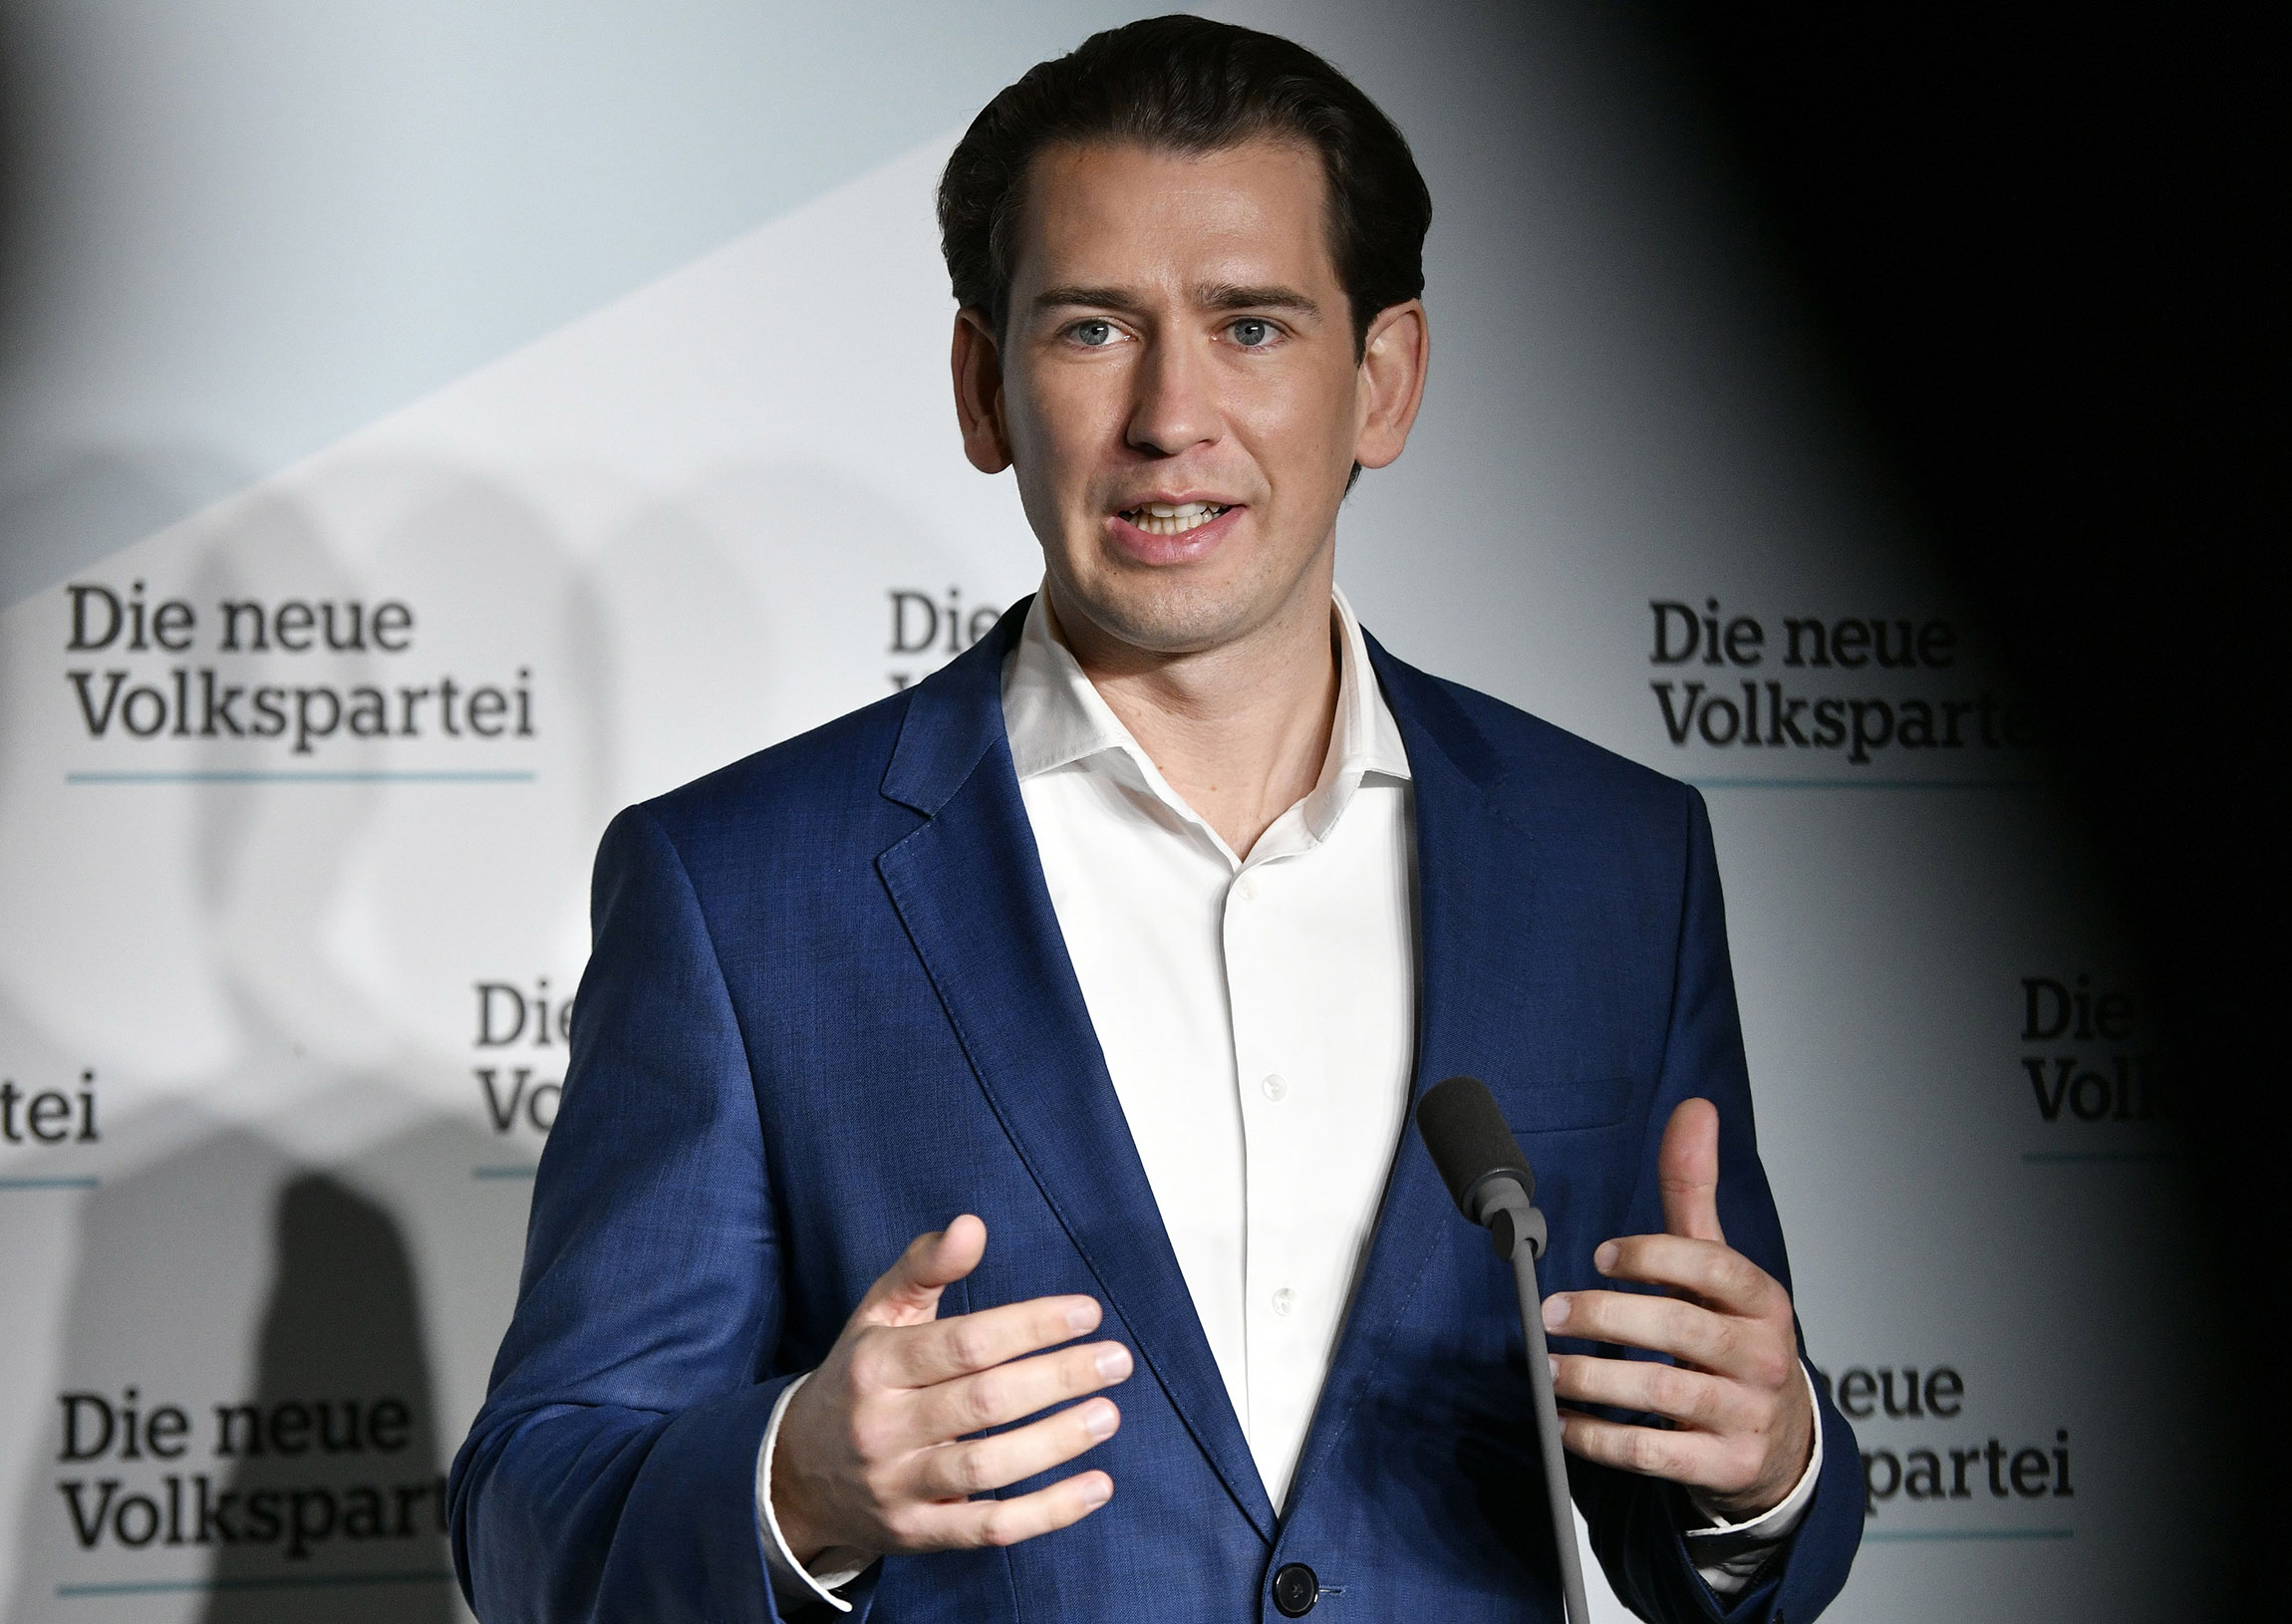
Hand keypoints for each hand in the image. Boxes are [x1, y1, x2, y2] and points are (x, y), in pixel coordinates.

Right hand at [770, 1215, 1131, 1562]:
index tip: (1087, 1312)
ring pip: (988, 1468)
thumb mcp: (878, 1315)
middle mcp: (884, 1427)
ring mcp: (899, 1486)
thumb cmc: (859, 1379)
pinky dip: (1049, 1513)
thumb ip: (926, 1265)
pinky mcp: (918, 1533)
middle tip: (1115, 1361)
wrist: (797, 1474)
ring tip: (1108, 1415)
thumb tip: (972, 1224)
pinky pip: (990, 1529)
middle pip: (983, 1403)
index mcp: (877, 1364)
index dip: (1030, 1326)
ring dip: (1056, 1442)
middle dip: (1056, 1379)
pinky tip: (1098, 1486)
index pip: (964, 1343)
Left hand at [1542, 1098, 1812, 1520]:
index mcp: (1761, 1301)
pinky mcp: (1726, 1467)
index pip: (1712, 1266)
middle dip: (1607, 1318)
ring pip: (1666, 1395)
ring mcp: (1747, 1416)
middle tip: (1550, 1312)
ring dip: (1596, 1380)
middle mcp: (1762, 1357)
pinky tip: (1566, 1422)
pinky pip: (1656, 1456)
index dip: (1653, 1257)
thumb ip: (1695, 1192)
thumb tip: (1693, 1108)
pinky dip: (1603, 1440)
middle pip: (1682, 1331)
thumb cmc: (1736, 1339)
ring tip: (1549, 1367)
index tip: (1600, 1255)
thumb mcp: (1721, 1267)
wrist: (1779, 1444)